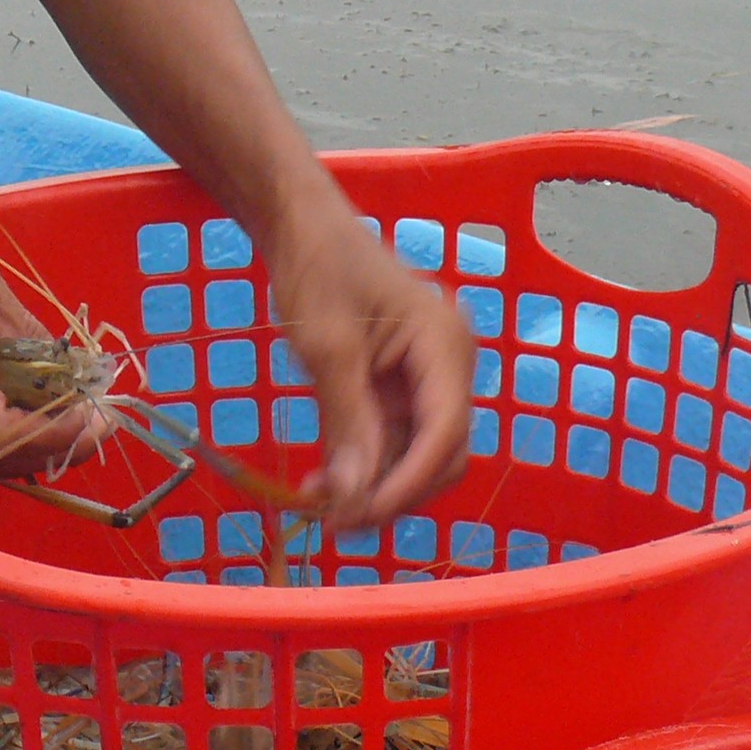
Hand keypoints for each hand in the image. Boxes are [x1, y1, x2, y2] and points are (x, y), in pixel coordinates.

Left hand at [268, 206, 472, 526]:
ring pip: (417, 456)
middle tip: (336, 521)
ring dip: (375, 486)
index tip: (361, 514)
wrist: (301, 228)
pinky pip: (393, 441)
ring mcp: (426, 380)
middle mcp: (449, 366)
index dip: (408, 482)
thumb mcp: (327, 346)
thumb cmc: (318, 268)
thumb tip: (354, 495)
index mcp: (446, 345)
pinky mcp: (400, 389)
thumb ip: (346, 421)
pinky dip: (364, 465)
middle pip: (442, 454)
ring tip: (318, 504)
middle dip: (395, 492)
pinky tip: (324, 481)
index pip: (445, 431)